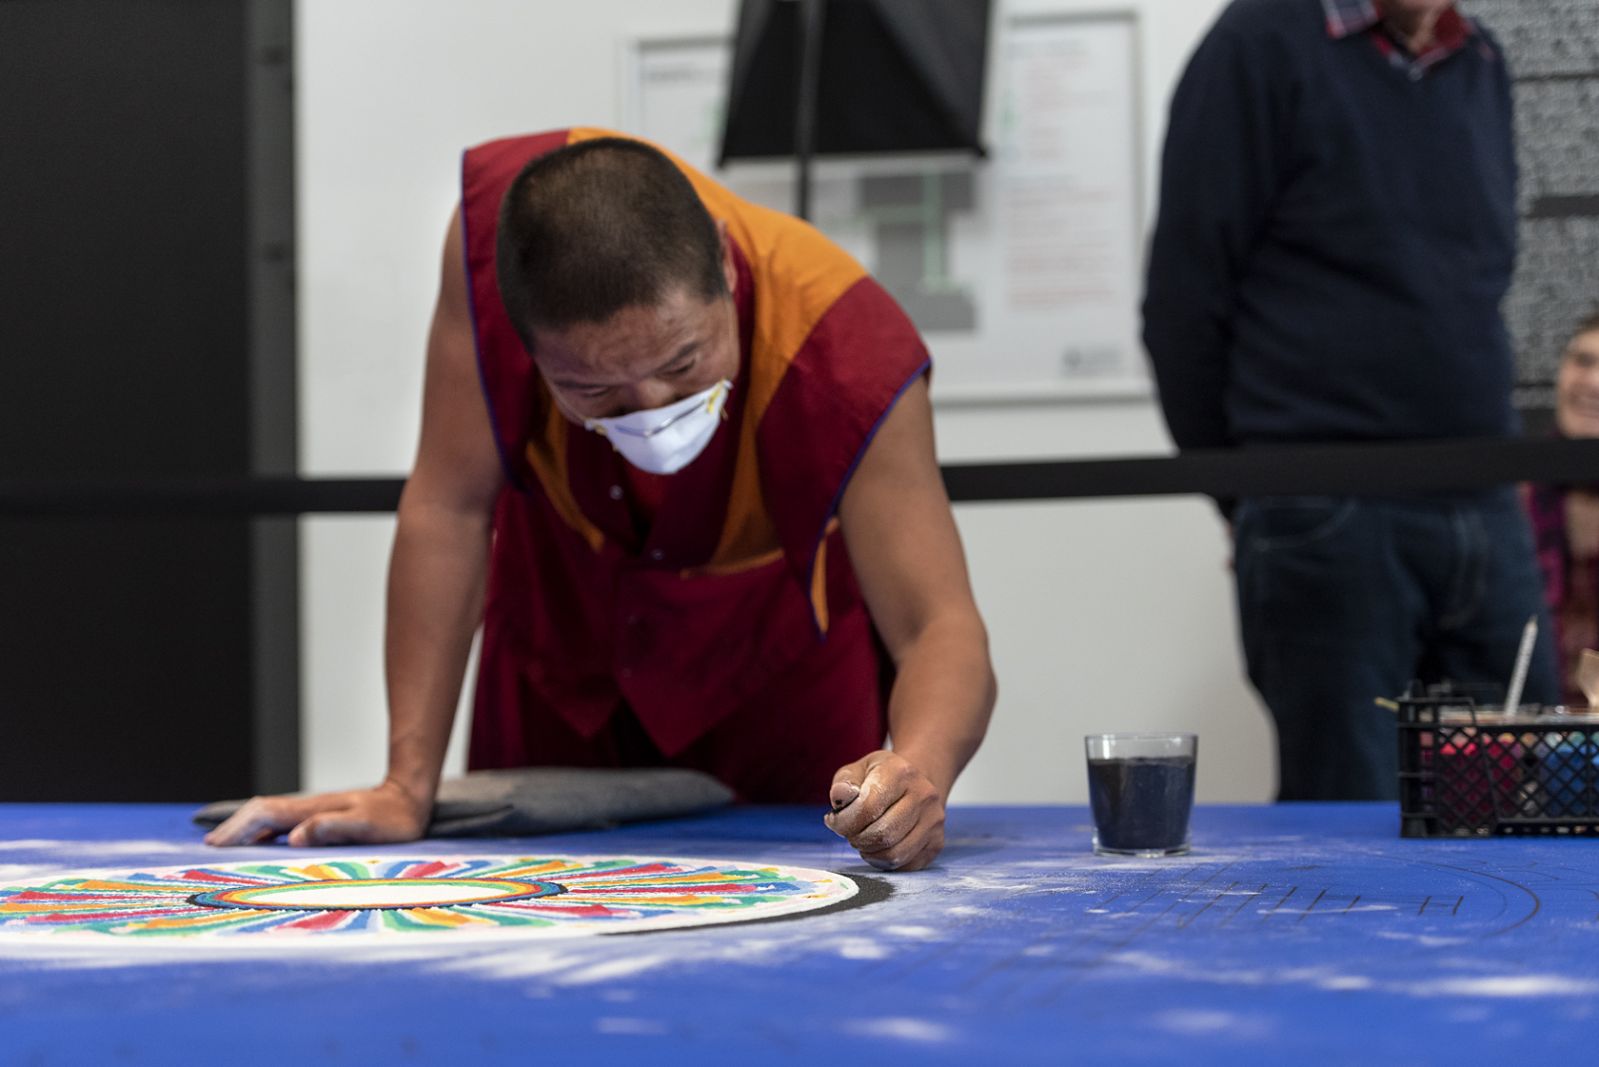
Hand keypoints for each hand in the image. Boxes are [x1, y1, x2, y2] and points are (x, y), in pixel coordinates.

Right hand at [203, 778, 429, 847]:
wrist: (409, 798)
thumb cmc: (392, 817)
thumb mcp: (366, 825)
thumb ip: (332, 828)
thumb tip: (295, 837)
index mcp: (313, 809)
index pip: (265, 814)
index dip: (239, 827)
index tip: (216, 843)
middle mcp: (307, 809)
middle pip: (259, 813)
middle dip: (233, 828)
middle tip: (209, 848)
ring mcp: (312, 812)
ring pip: (268, 817)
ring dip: (244, 830)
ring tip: (222, 848)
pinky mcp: (318, 819)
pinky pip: (281, 824)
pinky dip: (261, 832)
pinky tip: (256, 844)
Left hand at [823, 750, 945, 870]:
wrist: (917, 783)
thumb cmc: (882, 778)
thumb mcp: (859, 769)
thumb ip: (845, 782)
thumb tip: (841, 797)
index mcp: (901, 772)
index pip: (868, 807)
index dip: (844, 821)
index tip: (834, 821)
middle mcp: (924, 795)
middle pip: (883, 834)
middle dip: (857, 839)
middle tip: (850, 833)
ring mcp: (934, 820)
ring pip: (894, 854)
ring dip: (869, 853)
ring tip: (863, 839)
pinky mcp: (937, 842)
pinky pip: (905, 865)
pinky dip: (884, 861)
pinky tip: (878, 847)